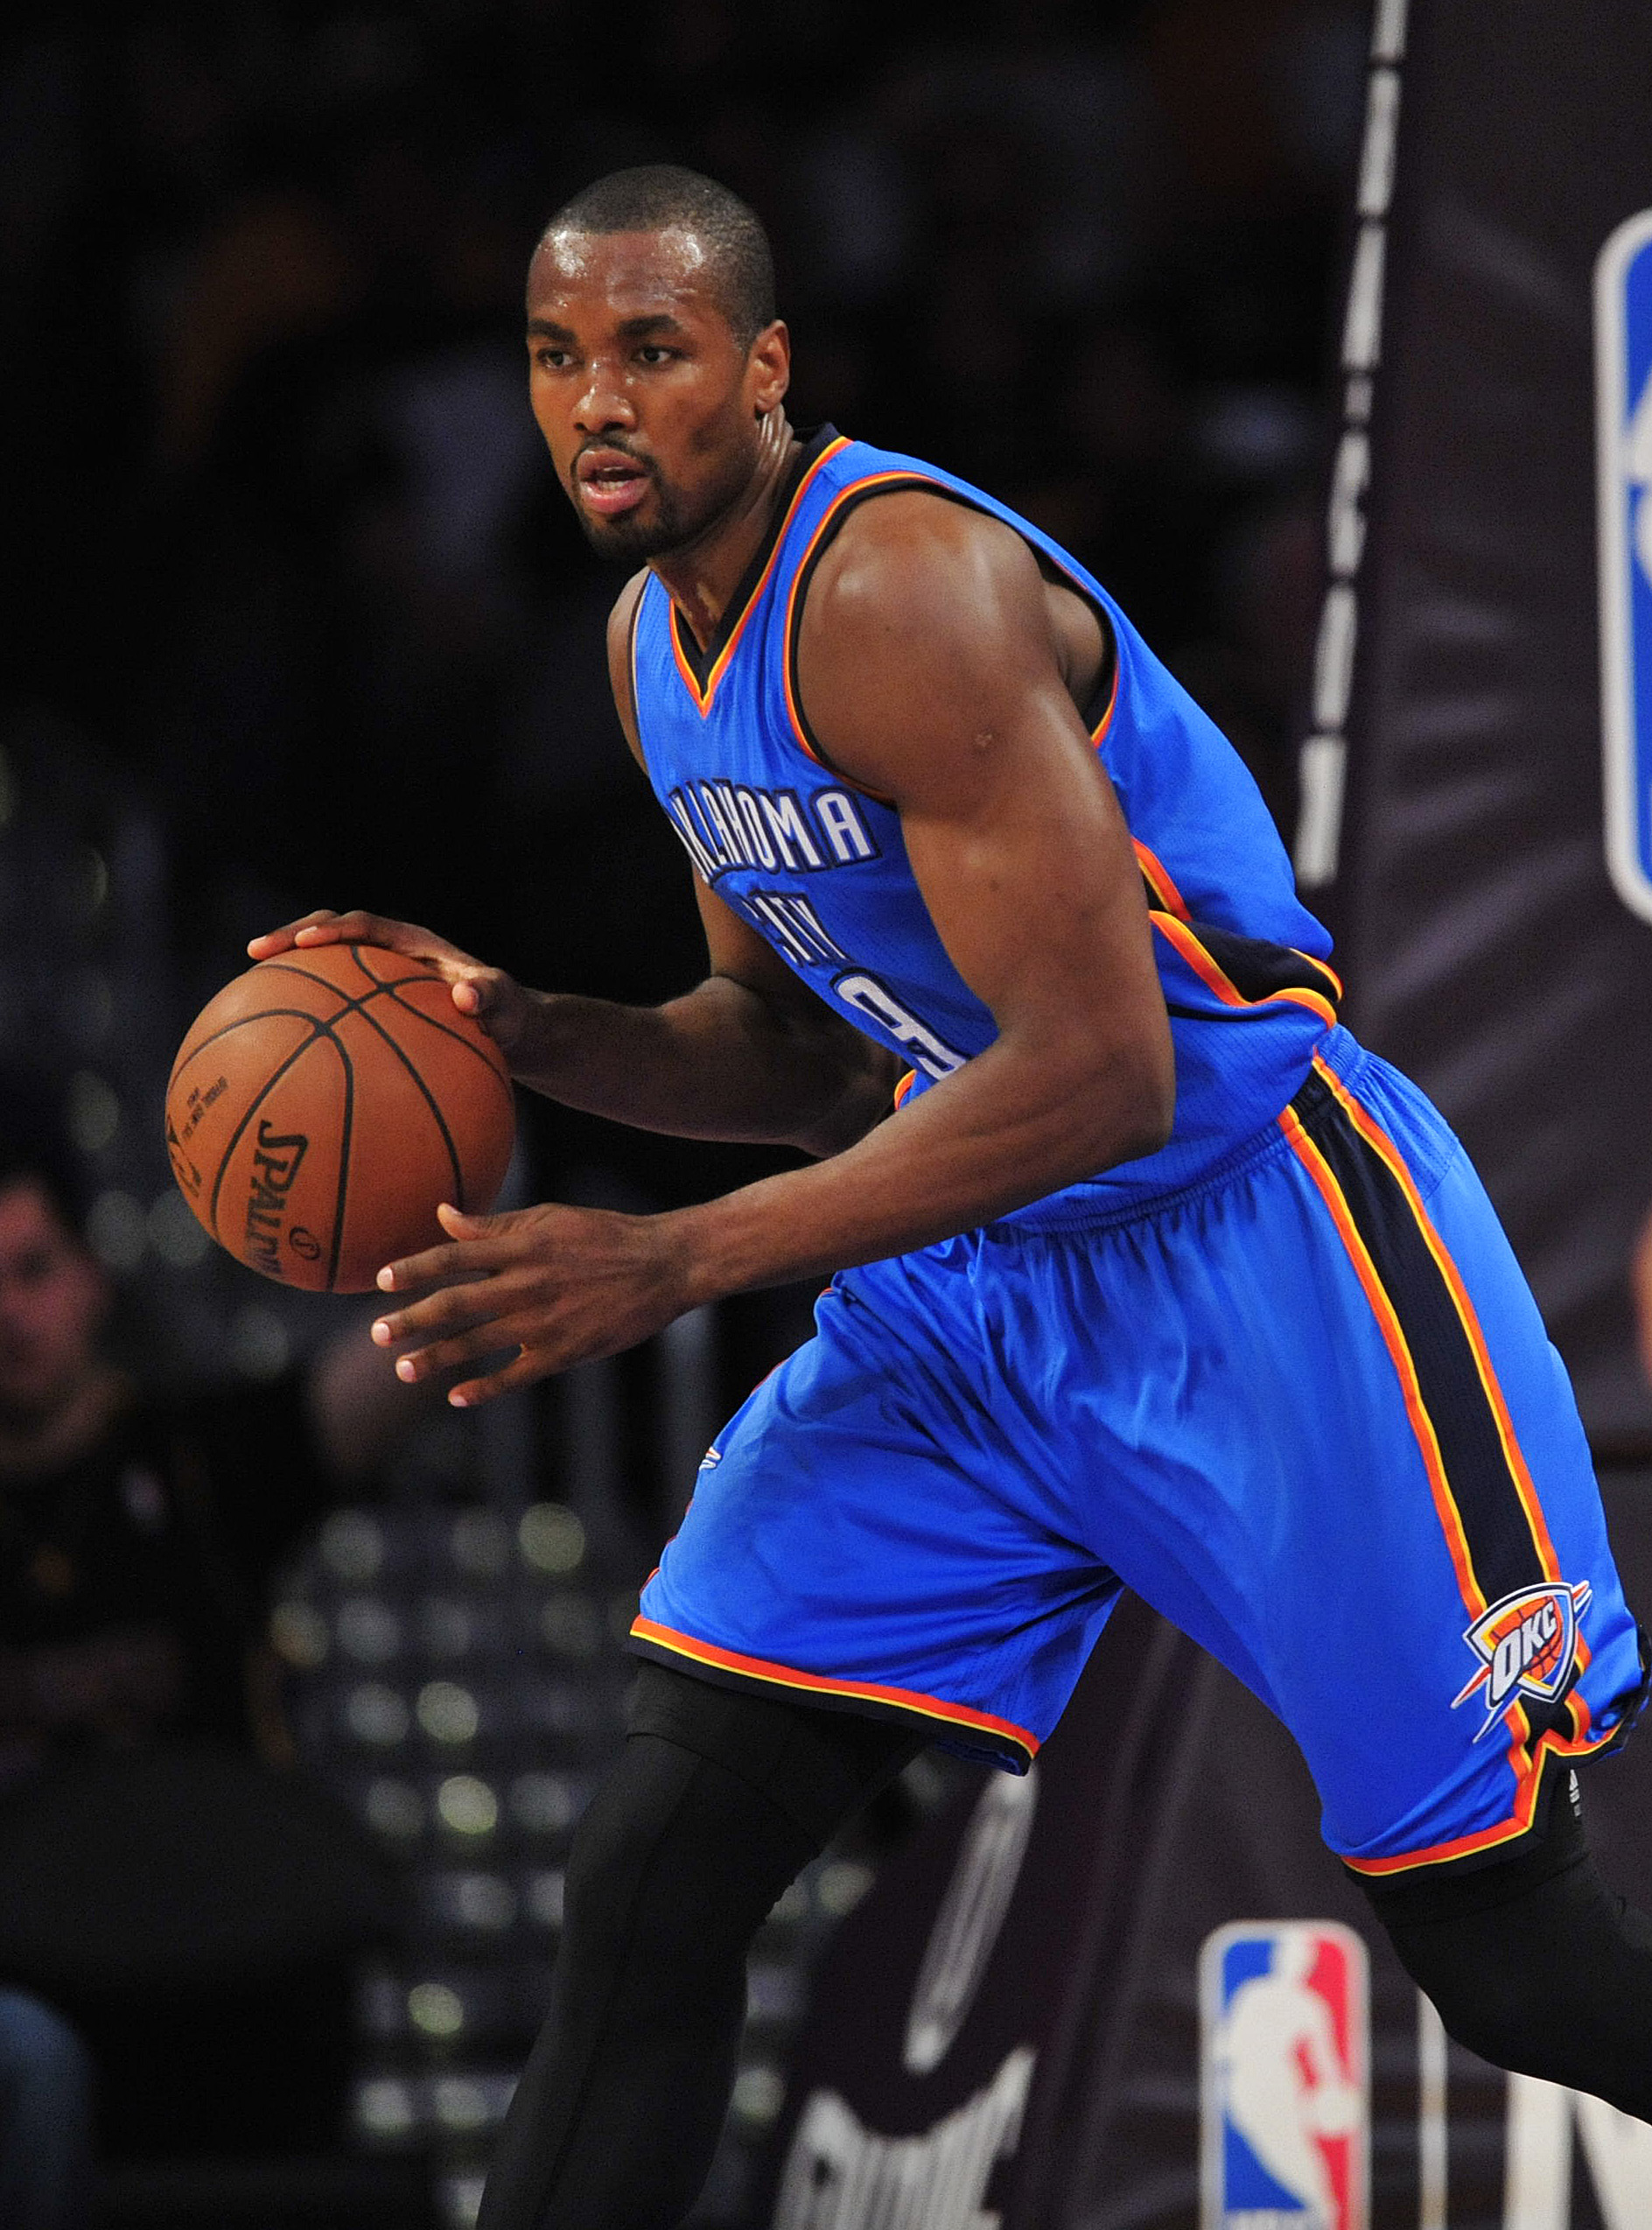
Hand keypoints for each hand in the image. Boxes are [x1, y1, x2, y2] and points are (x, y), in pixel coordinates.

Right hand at [247, 908, 535, 1062]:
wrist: (509, 1028)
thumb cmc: (509, 1015)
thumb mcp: (507, 1007)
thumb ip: (490, 999)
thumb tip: (466, 997)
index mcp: (414, 944)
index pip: (366, 926)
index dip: (334, 930)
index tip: (306, 942)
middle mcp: (389, 953)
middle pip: (331, 932)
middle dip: (292, 938)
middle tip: (255, 951)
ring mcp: (377, 977)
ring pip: (325, 966)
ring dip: (289, 971)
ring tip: (245, 987)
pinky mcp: (372, 1003)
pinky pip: (333, 1001)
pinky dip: (306, 1011)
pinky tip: (276, 1043)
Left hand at [370, 1201, 696, 1404]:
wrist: (663, 1265)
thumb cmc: (603, 1235)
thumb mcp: (549, 1218)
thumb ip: (494, 1224)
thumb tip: (443, 1215)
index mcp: (522, 1246)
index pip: (455, 1256)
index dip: (416, 1268)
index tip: (382, 1279)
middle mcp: (527, 1283)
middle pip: (456, 1304)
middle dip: (413, 1320)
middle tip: (378, 1334)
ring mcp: (545, 1320)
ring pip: (478, 1343)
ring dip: (437, 1357)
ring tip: (403, 1369)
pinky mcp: (565, 1351)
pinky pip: (516, 1374)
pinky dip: (485, 1387)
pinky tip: (456, 1397)